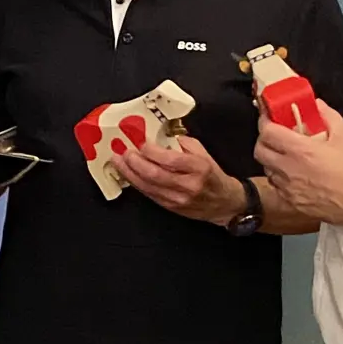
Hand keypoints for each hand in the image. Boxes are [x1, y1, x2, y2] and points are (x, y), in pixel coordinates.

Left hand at [114, 135, 242, 224]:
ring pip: (148, 186)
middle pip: (155, 174)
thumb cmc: (212, 175)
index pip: (171, 160)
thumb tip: (160, 136)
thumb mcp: (203, 153)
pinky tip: (128, 174)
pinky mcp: (170, 207)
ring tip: (118, 162)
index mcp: (199, 168)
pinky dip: (136, 183)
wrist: (224, 203)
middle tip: (123, 151)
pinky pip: (149, 194)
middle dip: (135, 162)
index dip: (152, 152)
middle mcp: (188, 185)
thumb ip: (183, 143)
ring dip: (130, 173)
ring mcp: (178, 199)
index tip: (140, 142)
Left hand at [254, 102, 342, 225]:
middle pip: (259, 151)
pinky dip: (280, 177)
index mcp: (300, 150)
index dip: (265, 122)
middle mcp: (289, 169)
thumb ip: (327, 116)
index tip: (269, 117)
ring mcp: (288, 188)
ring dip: (271, 159)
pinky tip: (294, 174)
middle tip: (275, 135)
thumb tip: (315, 104)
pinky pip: (276, 186)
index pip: (267, 132)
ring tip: (286, 155)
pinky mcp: (292, 203)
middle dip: (264, 140)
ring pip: (267, 169)